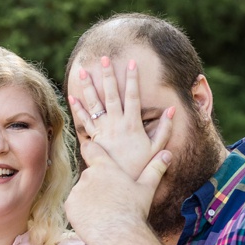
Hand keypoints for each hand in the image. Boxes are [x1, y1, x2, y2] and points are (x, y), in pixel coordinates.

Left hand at [66, 142, 170, 244]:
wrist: (119, 235)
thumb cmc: (134, 210)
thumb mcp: (147, 188)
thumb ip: (155, 169)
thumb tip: (167, 154)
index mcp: (105, 167)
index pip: (90, 148)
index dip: (90, 149)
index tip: (91, 150)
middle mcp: (88, 175)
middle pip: (90, 176)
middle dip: (97, 184)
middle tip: (110, 199)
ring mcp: (77, 191)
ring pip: (81, 192)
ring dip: (89, 199)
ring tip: (104, 212)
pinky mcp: (70, 206)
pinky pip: (74, 206)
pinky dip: (81, 211)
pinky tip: (95, 219)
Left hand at [71, 56, 173, 178]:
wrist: (119, 186)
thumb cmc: (139, 170)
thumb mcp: (156, 151)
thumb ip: (164, 130)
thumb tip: (172, 110)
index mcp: (132, 125)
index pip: (133, 97)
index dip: (132, 79)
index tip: (132, 63)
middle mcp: (116, 125)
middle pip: (111, 95)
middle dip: (108, 76)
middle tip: (104, 59)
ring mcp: (103, 132)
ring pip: (94, 105)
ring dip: (88, 87)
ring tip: (82, 71)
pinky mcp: (93, 140)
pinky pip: (84, 122)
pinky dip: (78, 109)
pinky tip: (72, 96)